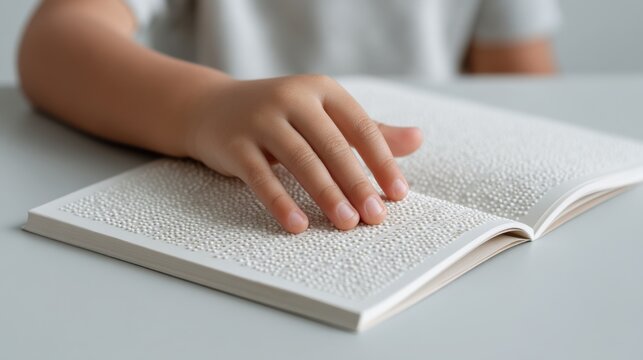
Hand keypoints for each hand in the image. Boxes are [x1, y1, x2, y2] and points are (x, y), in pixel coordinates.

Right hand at [186, 75, 422, 232]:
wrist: (212, 107)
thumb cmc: (281, 116)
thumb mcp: (324, 116)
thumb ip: (369, 131)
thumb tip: (417, 139)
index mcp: (322, 90)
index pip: (361, 127)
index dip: (382, 162)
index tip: (398, 194)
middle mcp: (292, 98)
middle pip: (333, 145)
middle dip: (358, 183)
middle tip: (376, 217)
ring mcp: (261, 119)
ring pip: (300, 160)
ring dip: (326, 194)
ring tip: (347, 223)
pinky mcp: (235, 144)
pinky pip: (260, 177)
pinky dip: (280, 203)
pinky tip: (298, 225)